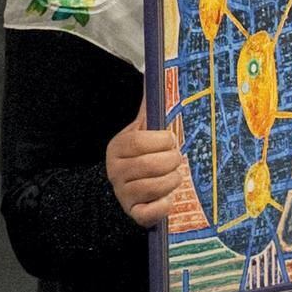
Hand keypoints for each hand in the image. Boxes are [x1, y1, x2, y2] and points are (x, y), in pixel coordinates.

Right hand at [106, 98, 188, 226]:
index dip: (162, 141)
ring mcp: (123, 194)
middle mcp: (116, 171)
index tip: (170, 140)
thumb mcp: (140, 132)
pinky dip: (164, 206)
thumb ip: (148, 110)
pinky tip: (167, 199)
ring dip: (172, 181)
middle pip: (151, 164)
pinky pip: (151, 212)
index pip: (140, 141)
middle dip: (172, 161)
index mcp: (118, 148)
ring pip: (156, 186)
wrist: (123, 190)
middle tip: (175, 161)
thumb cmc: (141, 157)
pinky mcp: (133, 214)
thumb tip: (154, 78)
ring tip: (173, 177)